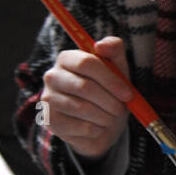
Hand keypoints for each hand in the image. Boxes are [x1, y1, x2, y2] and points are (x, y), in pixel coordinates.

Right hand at [40, 36, 133, 158]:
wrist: (103, 123)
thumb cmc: (110, 91)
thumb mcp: (118, 69)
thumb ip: (114, 50)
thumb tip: (101, 45)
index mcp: (67, 58)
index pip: (86, 63)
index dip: (111, 79)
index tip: (128, 94)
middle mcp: (52, 76)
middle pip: (84, 87)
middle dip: (111, 101)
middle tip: (121, 109)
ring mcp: (47, 99)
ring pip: (82, 108)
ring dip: (106, 117)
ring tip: (111, 117)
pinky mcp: (51, 121)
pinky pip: (81, 127)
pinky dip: (98, 129)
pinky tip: (99, 127)